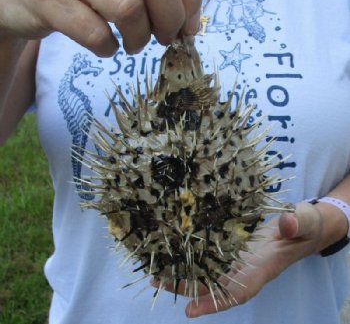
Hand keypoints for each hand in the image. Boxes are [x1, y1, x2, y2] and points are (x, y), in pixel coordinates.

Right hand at [0, 0, 201, 55]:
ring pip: (128, 8)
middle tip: (163, 38)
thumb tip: (191, 23)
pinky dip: (108, 49)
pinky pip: (94, 33)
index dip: (190, 0)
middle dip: (169, 21)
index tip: (189, 27)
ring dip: (139, 38)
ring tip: (133, 44)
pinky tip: (107, 48)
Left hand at [159, 202, 326, 317]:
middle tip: (158, 280)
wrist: (299, 225)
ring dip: (183, 272)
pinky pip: (209, 255)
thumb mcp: (306, 223)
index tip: (191, 311)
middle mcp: (244, 269)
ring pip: (206, 271)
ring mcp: (236, 259)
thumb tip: (288, 224)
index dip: (214, 302)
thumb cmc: (305, 226)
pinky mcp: (231, 247)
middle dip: (185, 285)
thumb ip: (299, 224)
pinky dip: (192, 256)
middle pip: (211, 284)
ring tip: (157, 271)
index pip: (237, 292)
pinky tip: (175, 251)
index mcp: (261, 269)